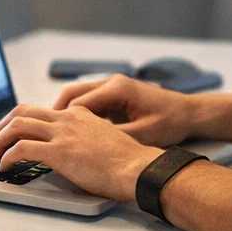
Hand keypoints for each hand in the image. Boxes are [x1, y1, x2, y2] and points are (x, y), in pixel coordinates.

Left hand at [0, 104, 162, 202]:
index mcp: (78, 115)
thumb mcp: (103, 140)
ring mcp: (62, 134)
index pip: (40, 111)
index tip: (13, 135)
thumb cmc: (128, 162)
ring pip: (16, 126)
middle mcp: (67, 119)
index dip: (21, 122)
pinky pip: (21, 149)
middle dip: (2, 126)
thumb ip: (85, 138)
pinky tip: (4, 166)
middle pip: (21, 112)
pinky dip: (7, 156)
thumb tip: (72, 152)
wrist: (139, 169)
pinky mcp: (59, 151)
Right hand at [51, 74, 196, 146]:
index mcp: (117, 89)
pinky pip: (88, 101)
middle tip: (41, 133)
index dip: (62, 121)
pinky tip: (73, 131)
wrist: (190, 112)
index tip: (49, 136)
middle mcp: (111, 82)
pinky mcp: (115, 93)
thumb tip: (88, 147)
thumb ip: (115, 138)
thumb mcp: (143, 134)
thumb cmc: (171, 121)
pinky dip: (77, 114)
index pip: (77, 103)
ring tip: (52, 133)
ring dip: (64, 113)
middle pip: (71, 94)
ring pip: (77, 96)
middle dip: (54, 114)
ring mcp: (112, 86)